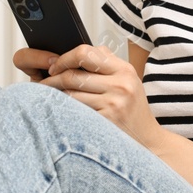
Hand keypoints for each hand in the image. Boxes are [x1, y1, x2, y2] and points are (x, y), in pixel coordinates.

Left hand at [13, 44, 164, 149]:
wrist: (148, 140)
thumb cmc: (133, 111)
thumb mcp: (128, 82)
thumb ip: (107, 64)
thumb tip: (79, 51)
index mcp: (124, 69)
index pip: (86, 52)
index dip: (65, 58)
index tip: (55, 66)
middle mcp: (121, 84)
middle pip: (73, 74)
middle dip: (52, 78)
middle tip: (44, 83)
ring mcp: (114, 103)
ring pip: (70, 93)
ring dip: (54, 95)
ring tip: (47, 97)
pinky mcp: (106, 121)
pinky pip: (75, 111)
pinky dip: (63, 110)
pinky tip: (58, 110)